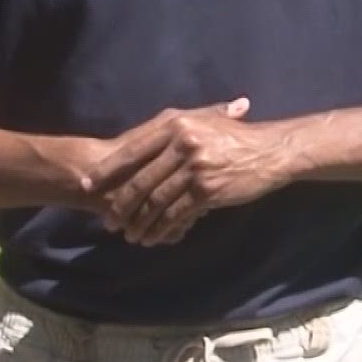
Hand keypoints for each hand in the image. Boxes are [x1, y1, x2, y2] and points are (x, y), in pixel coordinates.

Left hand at [88, 97, 291, 246]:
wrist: (270, 151)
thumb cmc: (234, 138)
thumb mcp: (202, 123)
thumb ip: (171, 131)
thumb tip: (137, 145)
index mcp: (175, 123)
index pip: (133, 150)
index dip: (109, 170)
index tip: (91, 185)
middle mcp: (182, 143)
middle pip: (140, 179)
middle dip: (121, 204)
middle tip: (108, 222)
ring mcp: (194, 167)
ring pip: (156, 200)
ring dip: (140, 222)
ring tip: (130, 236)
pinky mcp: (207, 190)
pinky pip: (176, 213)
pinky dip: (162, 228)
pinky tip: (154, 238)